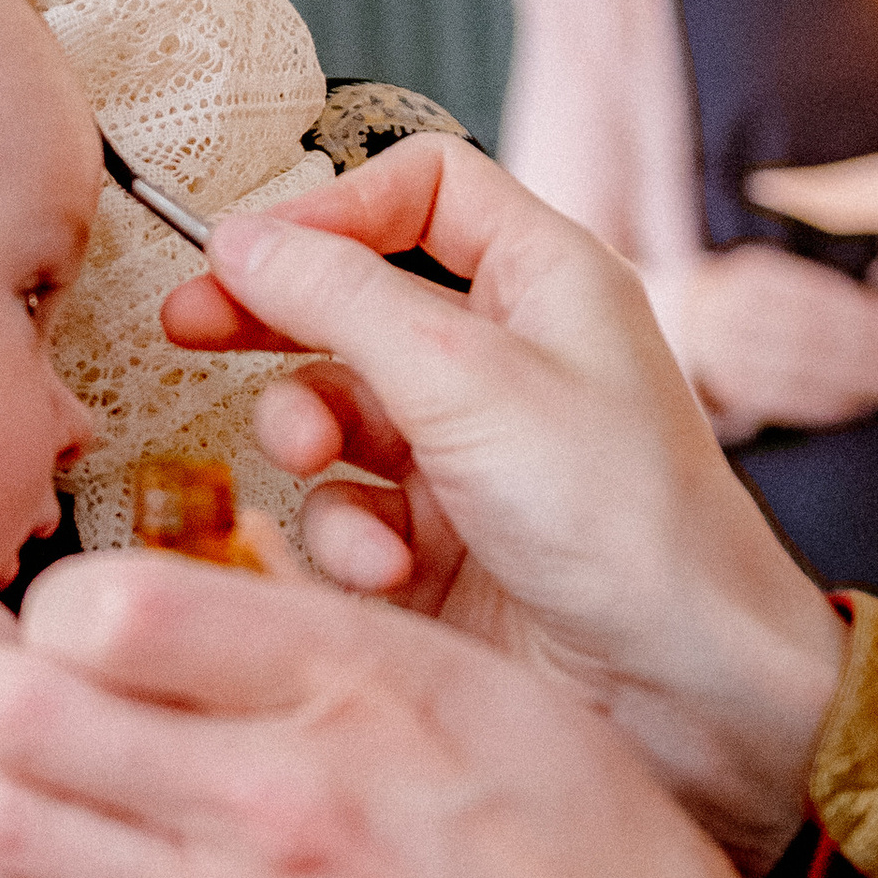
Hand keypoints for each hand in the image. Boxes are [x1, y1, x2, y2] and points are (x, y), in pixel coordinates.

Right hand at [159, 137, 845, 864]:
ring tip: (312, 462)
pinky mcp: (441, 542)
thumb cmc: (626, 521)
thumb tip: (241, 239)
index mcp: (544, 280)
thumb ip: (337, 298)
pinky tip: (386, 564)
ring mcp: (469, 451)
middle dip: (275, 318)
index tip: (252, 245)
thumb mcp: (464, 378)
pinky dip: (351, 534)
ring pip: (336, 409)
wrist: (687, 688)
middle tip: (191, 327)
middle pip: (355, 298)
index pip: (423, 188)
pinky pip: (351, 509)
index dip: (332, 206)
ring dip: (310, 436)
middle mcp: (507, 355)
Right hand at [664, 240, 877, 423]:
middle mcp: (734, 312)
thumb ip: (835, 297)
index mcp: (754, 274)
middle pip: (814, 334)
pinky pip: (786, 400)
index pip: (820, 296)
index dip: (867, 314)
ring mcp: (727, 354)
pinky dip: (828, 403)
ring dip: (858, 380)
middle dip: (872, 351)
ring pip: (802, 370)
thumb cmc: (751, 302)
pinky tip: (861, 402)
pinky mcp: (728, 389)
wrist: (681, 326)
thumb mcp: (780, 280)